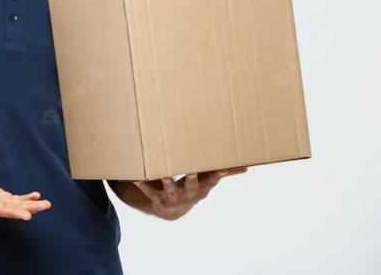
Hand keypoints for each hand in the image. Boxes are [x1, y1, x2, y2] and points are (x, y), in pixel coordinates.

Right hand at [0, 167, 51, 219]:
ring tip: (46, 204)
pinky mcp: (1, 197)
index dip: (13, 212)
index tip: (27, 215)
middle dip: (29, 209)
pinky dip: (26, 198)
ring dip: (32, 205)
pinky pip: (15, 200)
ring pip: (17, 206)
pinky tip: (36, 196)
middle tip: (44, 206)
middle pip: (12, 209)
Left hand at [133, 167, 247, 220]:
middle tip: (192, 169)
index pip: (212, 181)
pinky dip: (142, 183)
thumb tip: (245, 167)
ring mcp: (172, 197)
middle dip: (192, 177)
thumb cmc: (191, 189)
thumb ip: (224, 173)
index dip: (217, 175)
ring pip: (170, 188)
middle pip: (191, 185)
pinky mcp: (157, 198)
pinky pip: (148, 190)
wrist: (171, 212)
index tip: (222, 167)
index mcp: (201, 188)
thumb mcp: (207, 183)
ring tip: (164, 173)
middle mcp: (188, 194)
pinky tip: (135, 176)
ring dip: (167, 181)